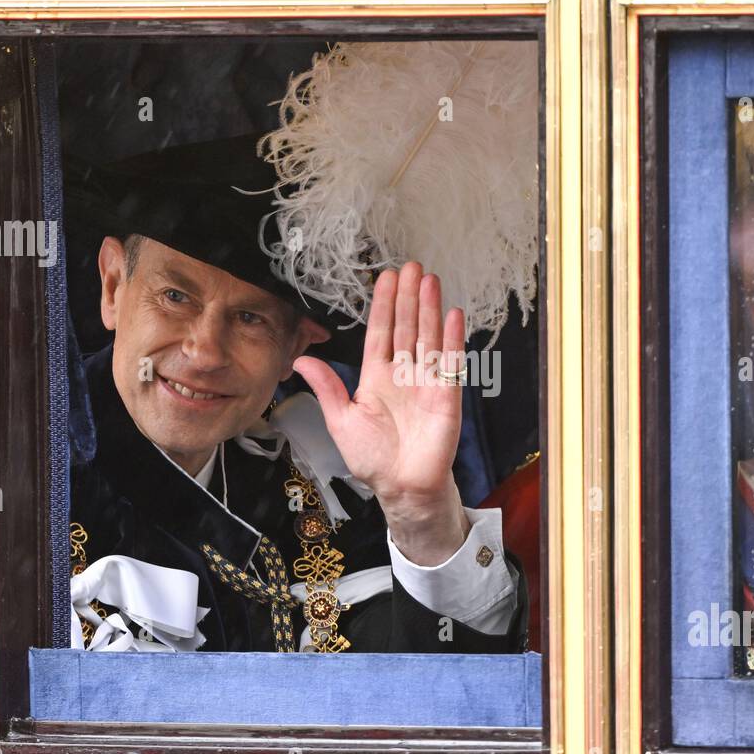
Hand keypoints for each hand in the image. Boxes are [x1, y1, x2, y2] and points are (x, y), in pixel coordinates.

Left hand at [292, 262, 469, 565]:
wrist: (401, 486)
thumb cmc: (372, 457)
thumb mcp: (341, 419)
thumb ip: (327, 387)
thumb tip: (301, 360)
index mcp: (376, 377)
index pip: (381, 332)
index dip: (383, 305)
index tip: (384, 278)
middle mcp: (403, 374)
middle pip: (407, 326)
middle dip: (407, 297)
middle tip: (410, 266)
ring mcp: (426, 382)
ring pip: (428, 336)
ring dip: (429, 308)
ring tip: (429, 279)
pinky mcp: (447, 395)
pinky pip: (450, 361)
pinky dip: (452, 338)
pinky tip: (453, 314)